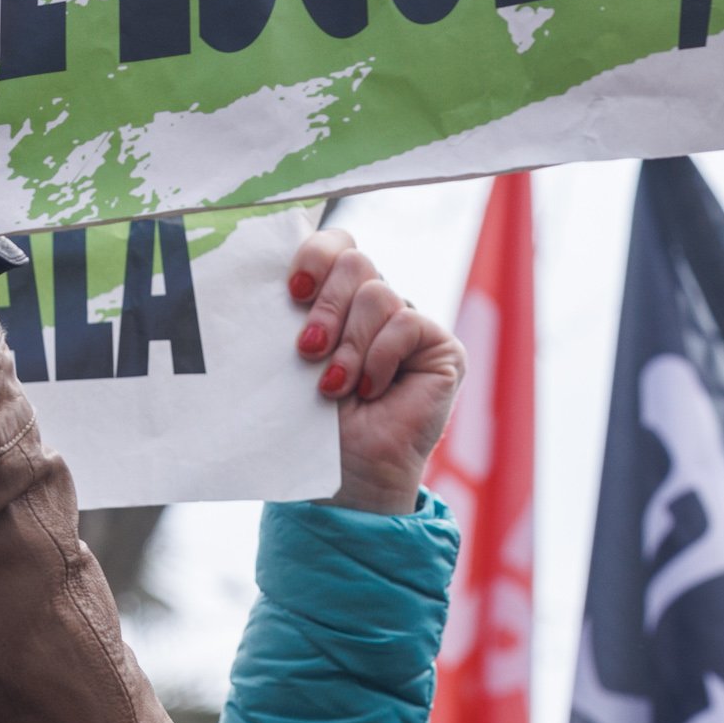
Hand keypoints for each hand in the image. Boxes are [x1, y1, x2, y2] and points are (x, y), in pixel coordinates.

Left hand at [289, 229, 462, 514]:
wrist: (347, 477)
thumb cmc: (314, 426)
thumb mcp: (294, 359)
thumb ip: (298, 311)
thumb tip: (282, 273)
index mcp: (338, 299)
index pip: (335, 245)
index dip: (315, 254)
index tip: (293, 290)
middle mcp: (375, 306)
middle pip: (354, 261)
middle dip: (325, 305)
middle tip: (308, 349)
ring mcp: (409, 324)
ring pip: (377, 292)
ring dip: (349, 343)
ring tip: (334, 386)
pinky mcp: (441, 348)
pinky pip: (406, 322)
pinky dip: (381, 357)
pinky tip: (371, 390)